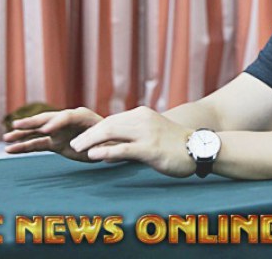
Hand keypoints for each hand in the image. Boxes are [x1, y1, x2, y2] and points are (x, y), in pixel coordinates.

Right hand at [3, 107, 103, 161]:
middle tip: (17, 124)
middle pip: (47, 119)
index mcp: (82, 115)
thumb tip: (85, 147)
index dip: (56, 123)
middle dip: (32, 123)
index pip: (66, 116)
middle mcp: (67, 121)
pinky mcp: (54, 143)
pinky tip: (9, 150)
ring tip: (6, 138)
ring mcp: (59, 132)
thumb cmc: (111, 141)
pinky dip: (23, 146)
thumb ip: (95, 141)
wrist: (110, 145)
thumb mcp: (106, 139)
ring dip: (22, 134)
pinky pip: (36, 143)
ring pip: (37, 131)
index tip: (46, 131)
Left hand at [69, 106, 196, 177]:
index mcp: (141, 115)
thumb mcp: (152, 133)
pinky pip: (124, 149)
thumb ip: (132, 136)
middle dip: (87, 134)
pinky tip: (94, 156)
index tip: (78, 138)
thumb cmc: (174, 144)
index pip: (111, 120)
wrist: (200, 149)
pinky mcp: (151, 149)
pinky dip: (106, 151)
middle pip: (107, 124)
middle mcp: (142, 120)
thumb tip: (108, 149)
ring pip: (112, 133)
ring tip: (76, 149)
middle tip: (71, 144)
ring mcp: (147, 134)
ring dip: (91, 141)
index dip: (92, 129)